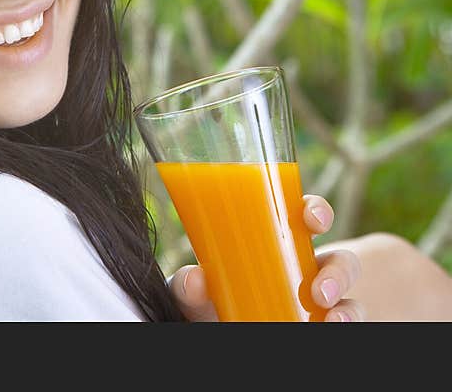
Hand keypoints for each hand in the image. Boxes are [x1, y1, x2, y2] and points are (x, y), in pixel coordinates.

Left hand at [167, 194, 364, 320]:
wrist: (233, 328)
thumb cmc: (220, 303)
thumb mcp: (203, 294)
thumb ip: (191, 288)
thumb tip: (195, 280)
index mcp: (284, 245)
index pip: (310, 218)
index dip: (317, 211)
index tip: (312, 218)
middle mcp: (311, 272)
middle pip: (343, 261)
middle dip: (340, 272)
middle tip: (320, 291)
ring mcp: (323, 305)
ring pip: (352, 301)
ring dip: (348, 311)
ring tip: (332, 322)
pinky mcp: (328, 325)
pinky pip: (351, 324)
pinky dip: (348, 327)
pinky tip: (333, 330)